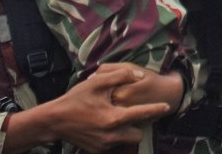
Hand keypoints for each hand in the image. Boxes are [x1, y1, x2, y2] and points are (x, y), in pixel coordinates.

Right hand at [16, 63, 171, 152]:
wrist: (53, 121)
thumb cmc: (75, 100)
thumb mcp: (97, 82)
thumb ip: (121, 76)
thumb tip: (139, 76)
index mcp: (113, 118)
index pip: (142, 114)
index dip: (156, 109)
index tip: (167, 106)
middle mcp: (111, 136)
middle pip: (137, 134)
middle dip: (138, 125)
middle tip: (131, 112)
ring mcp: (104, 145)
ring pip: (126, 141)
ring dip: (127, 131)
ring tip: (118, 118)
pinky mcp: (97, 150)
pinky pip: (114, 145)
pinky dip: (115, 136)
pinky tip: (106, 125)